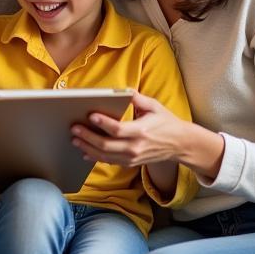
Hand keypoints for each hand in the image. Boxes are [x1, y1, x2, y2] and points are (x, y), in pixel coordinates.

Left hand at [70, 92, 185, 167]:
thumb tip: (122, 90)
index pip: (118, 129)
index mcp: (141, 131)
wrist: (180, 144)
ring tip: (75, 139)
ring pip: (105, 156)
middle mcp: (136, 147)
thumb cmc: (166, 122)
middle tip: (74, 128)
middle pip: (106, 145)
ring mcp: (132, 157)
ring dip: (87, 148)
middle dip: (87, 137)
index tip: (90, 116)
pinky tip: (85, 152)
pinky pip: (109, 162)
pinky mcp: (131, 163)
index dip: (103, 123)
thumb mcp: (154, 106)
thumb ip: (137, 98)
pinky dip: (95, 157)